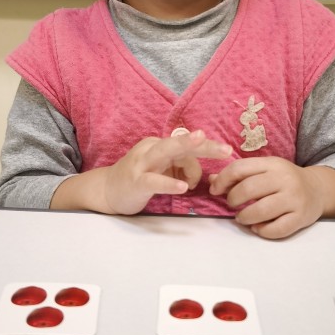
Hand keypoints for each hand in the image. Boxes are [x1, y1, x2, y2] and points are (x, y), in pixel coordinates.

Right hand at [52, 130, 232, 215]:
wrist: (106, 191)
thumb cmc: (139, 179)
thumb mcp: (163, 170)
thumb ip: (180, 168)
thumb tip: (200, 176)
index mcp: (159, 146)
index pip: (186, 145)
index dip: (207, 147)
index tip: (228, 151)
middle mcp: (151, 149)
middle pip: (179, 143)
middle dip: (202, 144)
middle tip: (225, 149)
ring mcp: (141, 164)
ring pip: (165, 152)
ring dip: (184, 147)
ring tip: (201, 143)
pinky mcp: (135, 181)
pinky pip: (154, 180)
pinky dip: (169, 182)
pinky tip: (183, 186)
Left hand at [209, 158, 334, 238]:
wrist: (318, 190)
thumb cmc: (284, 180)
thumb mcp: (265, 170)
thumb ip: (239, 174)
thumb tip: (211, 181)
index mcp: (273, 164)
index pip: (239, 169)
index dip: (222, 180)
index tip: (216, 190)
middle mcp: (285, 179)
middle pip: (248, 189)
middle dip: (232, 200)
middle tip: (232, 204)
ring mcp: (294, 199)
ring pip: (260, 211)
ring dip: (244, 217)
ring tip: (242, 217)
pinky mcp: (300, 217)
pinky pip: (275, 229)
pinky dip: (261, 231)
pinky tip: (258, 227)